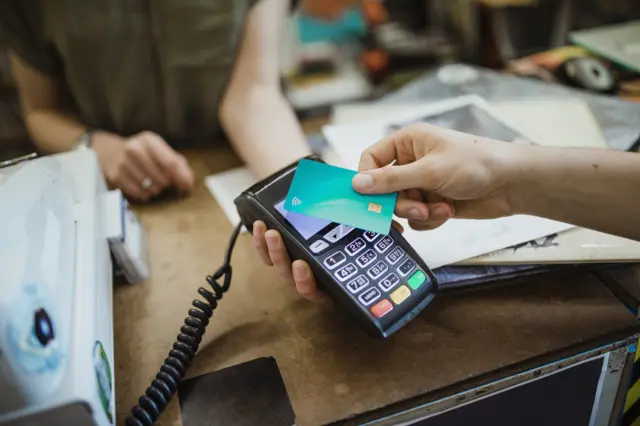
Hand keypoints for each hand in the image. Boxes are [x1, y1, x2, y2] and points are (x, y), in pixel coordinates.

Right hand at [93, 131, 194, 201]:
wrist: (109, 151)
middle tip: (164, 180)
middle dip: (167, 183)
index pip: (170, 162)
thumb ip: (178, 164)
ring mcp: (123, 163)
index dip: (181, 177)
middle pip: (162, 178)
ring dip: (156, 189)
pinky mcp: (116, 176)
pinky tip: (143, 187)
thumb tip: (188, 182)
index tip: (187, 186)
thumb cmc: (142, 152)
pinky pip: (139, 193)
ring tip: (152, 182)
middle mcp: (134, 149)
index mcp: (149, 140)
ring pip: (151, 187)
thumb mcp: (160, 150)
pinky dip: (144, 194)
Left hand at [252, 220, 403, 303]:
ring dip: (271, 250)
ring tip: (270, 231)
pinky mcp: (278, 251)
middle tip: (282, 242)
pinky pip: (266, 252)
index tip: (303, 266)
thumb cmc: (349, 226)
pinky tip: (259, 227)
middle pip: (292, 277)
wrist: (327, 212)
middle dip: (285, 262)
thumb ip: (379, 231)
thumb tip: (396, 226)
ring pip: (278, 265)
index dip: (306, 282)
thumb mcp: (367, 230)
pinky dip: (260, 241)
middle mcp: (309, 275)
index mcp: (327, 278)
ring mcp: (292, 263)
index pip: (315, 289)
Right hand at [353, 123, 516, 229]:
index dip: (367, 180)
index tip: (368, 199)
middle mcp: (412, 161)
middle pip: (384, 189)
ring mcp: (423, 183)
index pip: (371, 159)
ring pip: (401, 206)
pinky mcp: (433, 201)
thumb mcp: (429, 170)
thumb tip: (356, 184)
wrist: (512, 184)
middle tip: (416, 209)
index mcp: (408, 142)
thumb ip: (391, 179)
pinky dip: (430, 219)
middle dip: (400, 203)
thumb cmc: (475, 164)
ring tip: (438, 209)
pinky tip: (448, 211)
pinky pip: (417, 217)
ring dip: (418, 212)